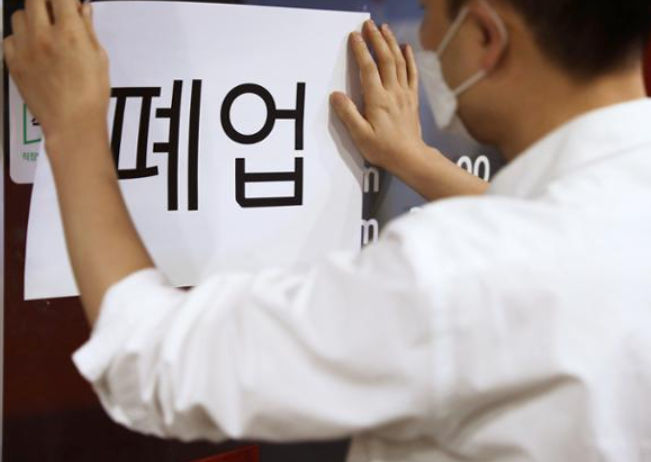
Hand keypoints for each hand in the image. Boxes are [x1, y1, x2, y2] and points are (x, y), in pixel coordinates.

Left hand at [3, 0, 109, 152]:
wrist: (72, 124)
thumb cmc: (91, 95)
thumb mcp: (99, 59)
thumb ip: (88, 29)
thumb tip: (83, 9)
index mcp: (70, 33)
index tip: (69, 3)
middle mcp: (44, 36)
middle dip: (46, 1)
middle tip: (55, 10)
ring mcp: (25, 49)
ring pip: (19, 15)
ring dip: (31, 16)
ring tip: (43, 29)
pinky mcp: (14, 63)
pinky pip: (9, 38)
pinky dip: (20, 38)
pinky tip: (33, 48)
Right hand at [330, 20, 428, 174]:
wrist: (410, 157)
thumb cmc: (383, 149)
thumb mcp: (360, 136)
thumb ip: (348, 114)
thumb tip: (336, 95)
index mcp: (378, 100)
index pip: (368, 69)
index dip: (361, 50)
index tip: (354, 36)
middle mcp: (393, 92)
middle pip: (385, 59)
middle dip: (376, 39)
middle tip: (369, 24)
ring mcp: (404, 94)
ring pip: (399, 62)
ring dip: (391, 43)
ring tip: (384, 28)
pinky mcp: (412, 98)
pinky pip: (412, 73)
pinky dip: (409, 58)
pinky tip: (406, 47)